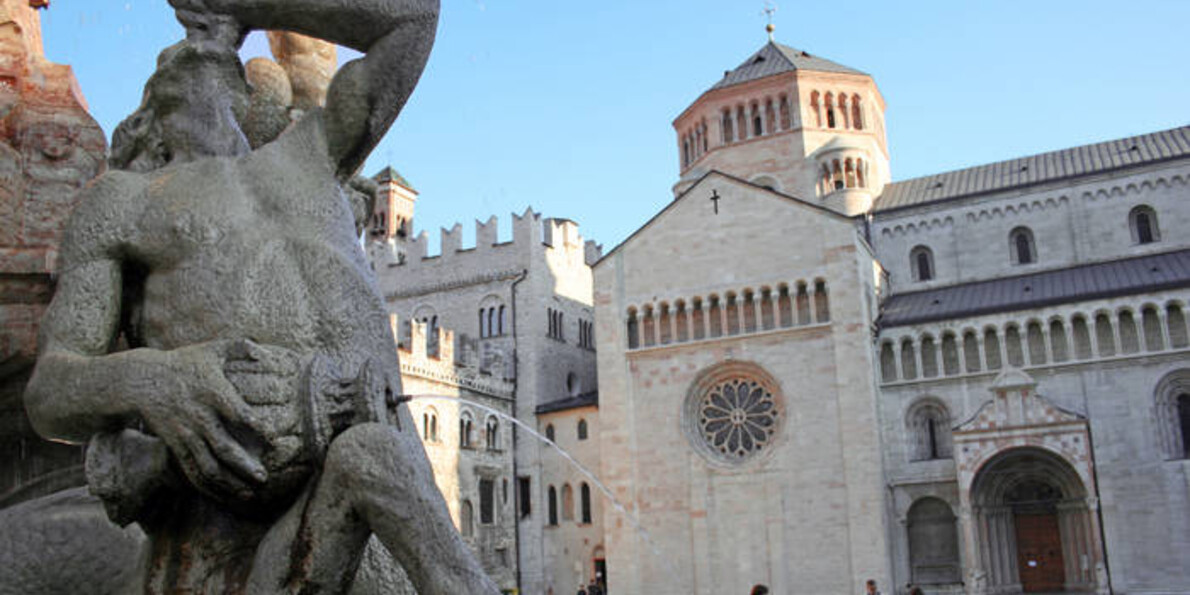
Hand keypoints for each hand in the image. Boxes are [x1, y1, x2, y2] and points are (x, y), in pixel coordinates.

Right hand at [134, 339, 268, 501]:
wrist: (141, 380)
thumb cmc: (184, 363)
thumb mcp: (212, 349)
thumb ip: (240, 347)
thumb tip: (264, 352)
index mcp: (214, 393)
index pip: (240, 414)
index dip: (258, 429)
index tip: (274, 442)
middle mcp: (200, 417)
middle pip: (224, 448)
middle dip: (245, 466)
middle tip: (264, 478)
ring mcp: (186, 433)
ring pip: (208, 466)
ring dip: (229, 483)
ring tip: (249, 493)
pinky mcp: (175, 445)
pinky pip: (192, 471)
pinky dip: (208, 486)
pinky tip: (225, 495)